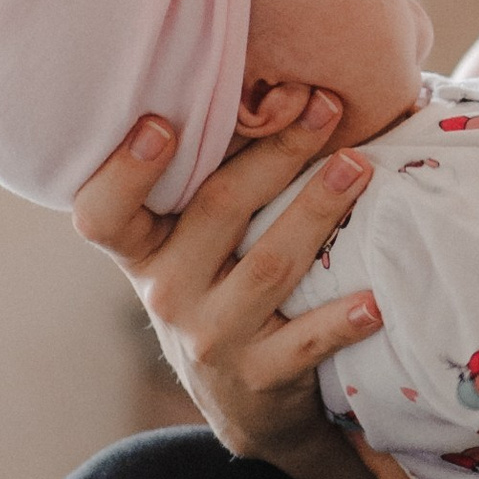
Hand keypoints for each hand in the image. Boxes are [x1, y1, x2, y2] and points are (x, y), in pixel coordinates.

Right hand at [71, 91, 387, 478]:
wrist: (240, 397)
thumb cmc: (219, 284)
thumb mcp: (189, 241)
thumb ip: (207, 176)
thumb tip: (275, 81)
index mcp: (142, 249)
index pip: (103, 214)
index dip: (125, 171)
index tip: (162, 124)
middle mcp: (166, 291)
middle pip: (217, 210)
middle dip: (274, 154)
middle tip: (323, 106)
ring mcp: (212, 336)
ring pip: (268, 265)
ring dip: (316, 211)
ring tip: (358, 167)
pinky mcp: (261, 376)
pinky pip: (305, 343)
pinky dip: (341, 321)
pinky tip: (375, 300)